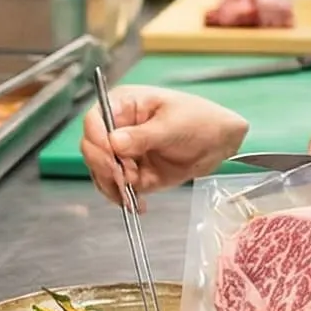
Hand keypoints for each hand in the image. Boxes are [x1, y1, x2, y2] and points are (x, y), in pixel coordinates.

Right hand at [83, 86, 249, 208]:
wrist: (219, 143)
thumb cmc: (199, 120)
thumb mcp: (173, 125)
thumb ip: (143, 136)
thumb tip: (113, 142)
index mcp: (124, 105)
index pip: (95, 119)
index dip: (98, 139)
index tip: (111, 155)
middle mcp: (117, 128)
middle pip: (92, 148)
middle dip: (105, 166)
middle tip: (125, 178)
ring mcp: (122, 152)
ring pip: (100, 172)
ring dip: (114, 186)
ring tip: (136, 191)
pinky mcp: (131, 173)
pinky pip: (116, 188)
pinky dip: (123, 198)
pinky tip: (138, 205)